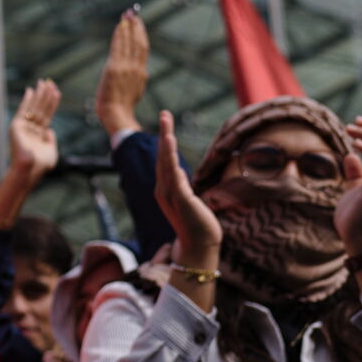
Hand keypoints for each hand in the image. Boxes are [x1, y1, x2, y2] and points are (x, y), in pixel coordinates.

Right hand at [8, 79, 60, 177]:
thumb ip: (50, 139)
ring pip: (34, 107)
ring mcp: (24, 126)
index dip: (52, 103)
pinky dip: (27, 100)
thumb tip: (49, 130)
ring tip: (44, 82)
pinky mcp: (16, 125)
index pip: (47, 115)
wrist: (29, 170)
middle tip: (49, 81)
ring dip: (40, 94)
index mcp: (39, 134)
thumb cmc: (40, 165)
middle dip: (45, 95)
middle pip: (40, 108)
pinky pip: (23, 110)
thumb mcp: (51, 151)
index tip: (56, 91)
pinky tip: (30, 91)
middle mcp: (31, 128)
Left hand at [94, 10, 147, 137]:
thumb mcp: (133, 93)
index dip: (140, 36)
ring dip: (128, 26)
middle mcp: (137, 68)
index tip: (137, 25)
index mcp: (142, 74)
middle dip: (136, 27)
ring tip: (127, 14)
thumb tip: (141, 74)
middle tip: (133, 14)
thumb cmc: (121, 109)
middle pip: (139, 42)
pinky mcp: (115, 67)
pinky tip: (119, 25)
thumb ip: (136, 81)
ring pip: (130, 41)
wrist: (116, 115)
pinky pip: (118, 46)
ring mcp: (126, 67)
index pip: (142, 50)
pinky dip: (119, 34)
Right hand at [153, 111, 220, 257]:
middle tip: (164, 113)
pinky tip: (171, 142)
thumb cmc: (197, 225)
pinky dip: (170, 156)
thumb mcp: (190, 201)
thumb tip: (179, 172)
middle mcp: (163, 189)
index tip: (167, 124)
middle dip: (163, 134)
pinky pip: (173, 172)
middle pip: (162, 156)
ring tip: (166, 122)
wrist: (200, 247)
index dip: (165, 141)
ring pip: (165, 161)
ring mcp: (170, 193)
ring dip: (166, 140)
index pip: (164, 161)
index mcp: (165, 189)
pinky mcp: (181, 198)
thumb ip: (183, 186)